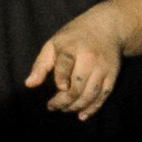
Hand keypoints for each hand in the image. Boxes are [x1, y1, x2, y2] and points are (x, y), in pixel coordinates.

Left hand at [25, 5, 121, 119]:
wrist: (107, 27)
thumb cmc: (75, 36)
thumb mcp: (55, 43)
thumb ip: (41, 64)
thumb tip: (29, 84)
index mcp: (72, 46)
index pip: (66, 63)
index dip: (62, 77)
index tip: (59, 88)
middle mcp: (89, 58)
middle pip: (77, 85)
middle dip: (64, 101)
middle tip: (53, 106)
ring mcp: (102, 67)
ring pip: (90, 94)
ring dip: (76, 106)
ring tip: (65, 109)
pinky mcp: (112, 75)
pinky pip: (103, 96)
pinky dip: (93, 108)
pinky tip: (82, 114)